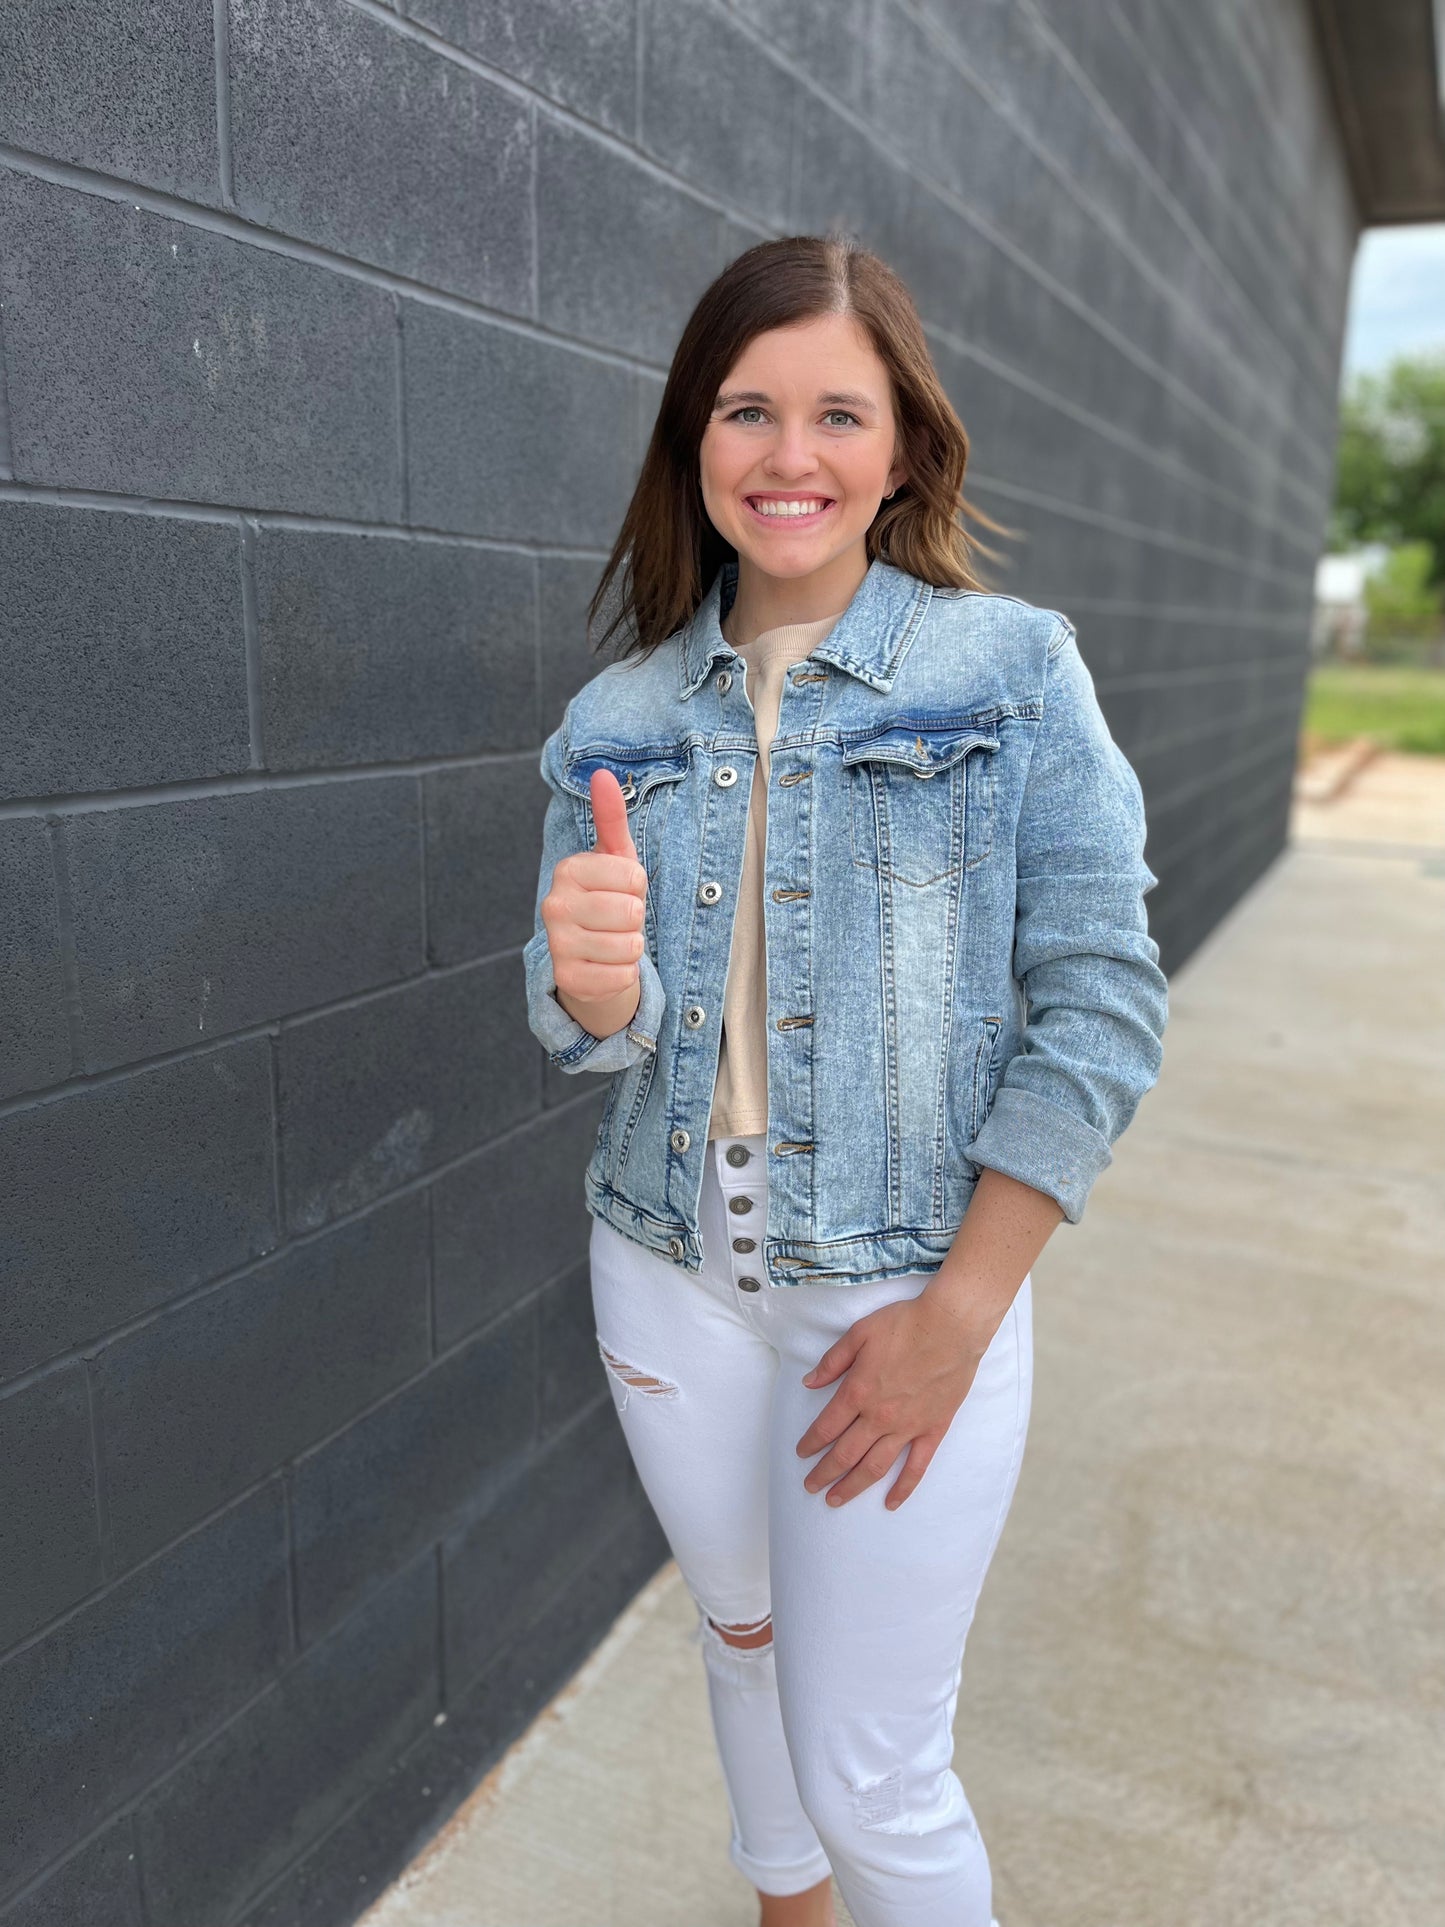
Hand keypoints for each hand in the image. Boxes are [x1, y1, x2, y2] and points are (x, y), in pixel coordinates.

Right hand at [541, 769, 648, 1007]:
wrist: (593, 958)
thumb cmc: (609, 900)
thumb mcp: (615, 858)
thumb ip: (611, 817)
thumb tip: (602, 774)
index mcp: (568, 870)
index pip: (634, 876)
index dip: (638, 886)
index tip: (621, 890)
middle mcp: (554, 905)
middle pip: (631, 911)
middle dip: (636, 919)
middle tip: (618, 920)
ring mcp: (557, 944)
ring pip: (628, 946)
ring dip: (631, 948)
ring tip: (613, 942)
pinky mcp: (567, 980)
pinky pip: (621, 977)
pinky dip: (624, 975)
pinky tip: (607, 966)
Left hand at [795, 1293, 989, 1509]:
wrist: (952, 1326)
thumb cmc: (905, 1324)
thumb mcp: (859, 1333)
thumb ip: (832, 1362)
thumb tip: (808, 1382)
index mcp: (858, 1392)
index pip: (826, 1427)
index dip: (811, 1443)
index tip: (801, 1453)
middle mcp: (879, 1417)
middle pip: (845, 1454)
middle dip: (824, 1474)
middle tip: (810, 1487)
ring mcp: (907, 1427)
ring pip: (874, 1467)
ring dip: (852, 1487)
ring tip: (835, 1500)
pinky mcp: (933, 1430)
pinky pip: (916, 1467)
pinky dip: (903, 1488)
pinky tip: (891, 1503)